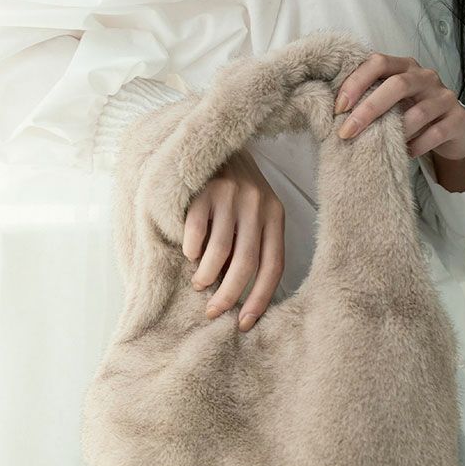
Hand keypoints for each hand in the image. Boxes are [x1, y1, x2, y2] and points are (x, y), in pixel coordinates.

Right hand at [183, 148, 284, 331]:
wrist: (215, 142)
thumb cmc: (235, 190)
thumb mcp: (254, 214)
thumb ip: (251, 246)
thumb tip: (237, 295)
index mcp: (275, 215)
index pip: (274, 266)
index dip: (260, 298)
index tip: (245, 323)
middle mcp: (257, 204)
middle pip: (246, 263)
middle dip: (229, 295)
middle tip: (213, 312)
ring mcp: (231, 196)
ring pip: (220, 250)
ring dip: (207, 275)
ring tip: (199, 284)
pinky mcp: (205, 189)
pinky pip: (196, 230)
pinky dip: (191, 249)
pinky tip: (189, 255)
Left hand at [334, 53, 464, 186]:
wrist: (454, 130)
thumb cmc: (411, 113)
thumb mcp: (390, 102)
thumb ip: (369, 99)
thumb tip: (332, 114)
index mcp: (404, 67)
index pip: (378, 62)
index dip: (356, 82)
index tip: (338, 107)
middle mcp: (425, 77)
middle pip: (396, 85)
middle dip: (368, 109)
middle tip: (346, 132)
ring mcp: (443, 97)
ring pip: (417, 113)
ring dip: (394, 133)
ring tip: (378, 147)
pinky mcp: (457, 120)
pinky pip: (434, 135)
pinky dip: (415, 147)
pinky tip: (403, 154)